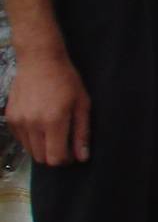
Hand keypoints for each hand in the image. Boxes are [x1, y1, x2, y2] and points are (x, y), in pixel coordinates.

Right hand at [5, 34, 89, 165]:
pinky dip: (31, 139)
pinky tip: (41, 125)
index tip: (72, 153)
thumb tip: (82, 157)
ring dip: (42, 148)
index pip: (55, 158)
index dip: (65, 159)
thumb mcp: (82, 104)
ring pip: (30, 150)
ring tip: (53, 132)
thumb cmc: (66, 80)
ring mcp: (19, 121)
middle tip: (64, 144)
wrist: (40, 61)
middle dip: (54, 155)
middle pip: (41, 157)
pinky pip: (21, 139)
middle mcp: (33, 124)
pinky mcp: (10, 118)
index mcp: (53, 121)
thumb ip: (82, 133)